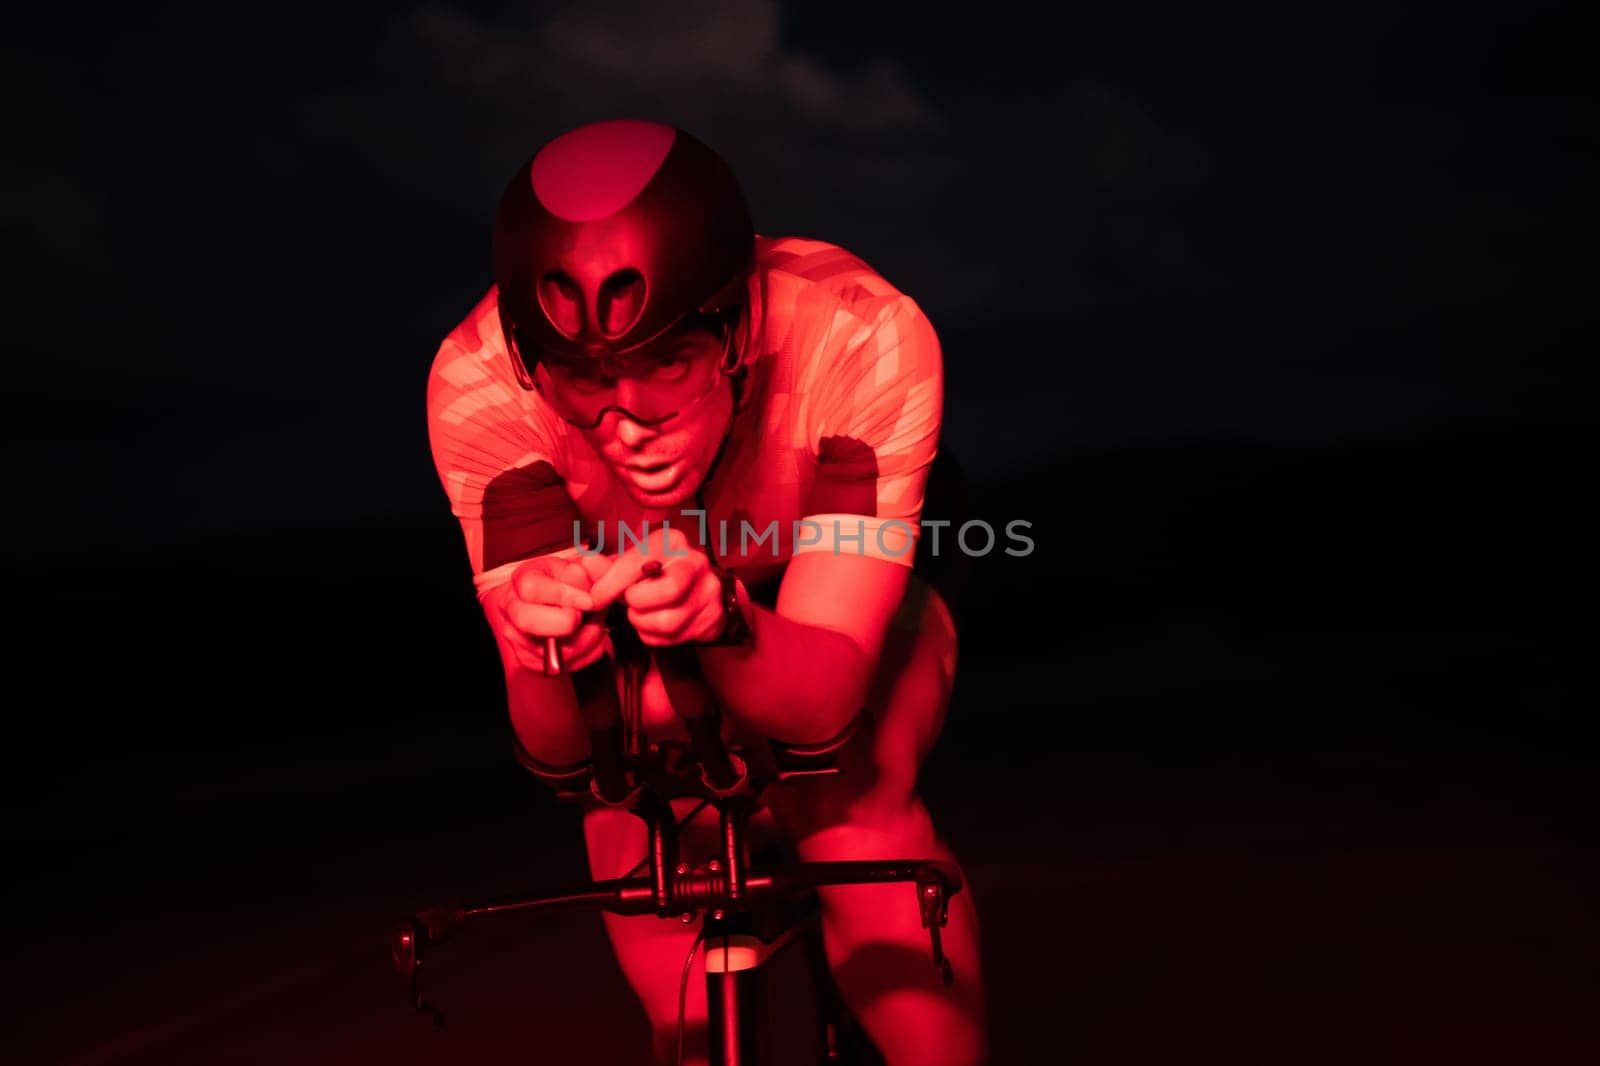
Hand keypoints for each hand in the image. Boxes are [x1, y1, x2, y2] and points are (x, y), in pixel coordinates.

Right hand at [495, 551, 609, 672]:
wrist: (561, 605)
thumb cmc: (571, 583)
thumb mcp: (584, 567)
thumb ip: (594, 566)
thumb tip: (593, 566)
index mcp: (522, 579)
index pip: (532, 589)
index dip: (563, 596)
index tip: (589, 601)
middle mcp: (512, 608)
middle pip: (528, 621)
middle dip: (566, 623)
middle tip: (586, 617)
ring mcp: (517, 636)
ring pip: (547, 649)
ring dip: (583, 640)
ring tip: (596, 624)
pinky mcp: (529, 660)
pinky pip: (559, 664)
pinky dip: (585, 653)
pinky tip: (591, 637)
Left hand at [588, 527, 725, 645]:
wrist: (696, 589)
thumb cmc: (656, 572)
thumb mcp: (631, 563)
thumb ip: (607, 567)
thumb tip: (587, 564)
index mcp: (672, 541)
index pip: (638, 564)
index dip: (610, 585)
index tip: (595, 599)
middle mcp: (695, 562)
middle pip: (668, 590)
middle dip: (638, 603)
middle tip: (630, 603)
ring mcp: (708, 591)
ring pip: (668, 621)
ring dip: (642, 623)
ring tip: (639, 614)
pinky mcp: (712, 618)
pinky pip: (672, 638)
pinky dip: (653, 635)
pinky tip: (652, 624)